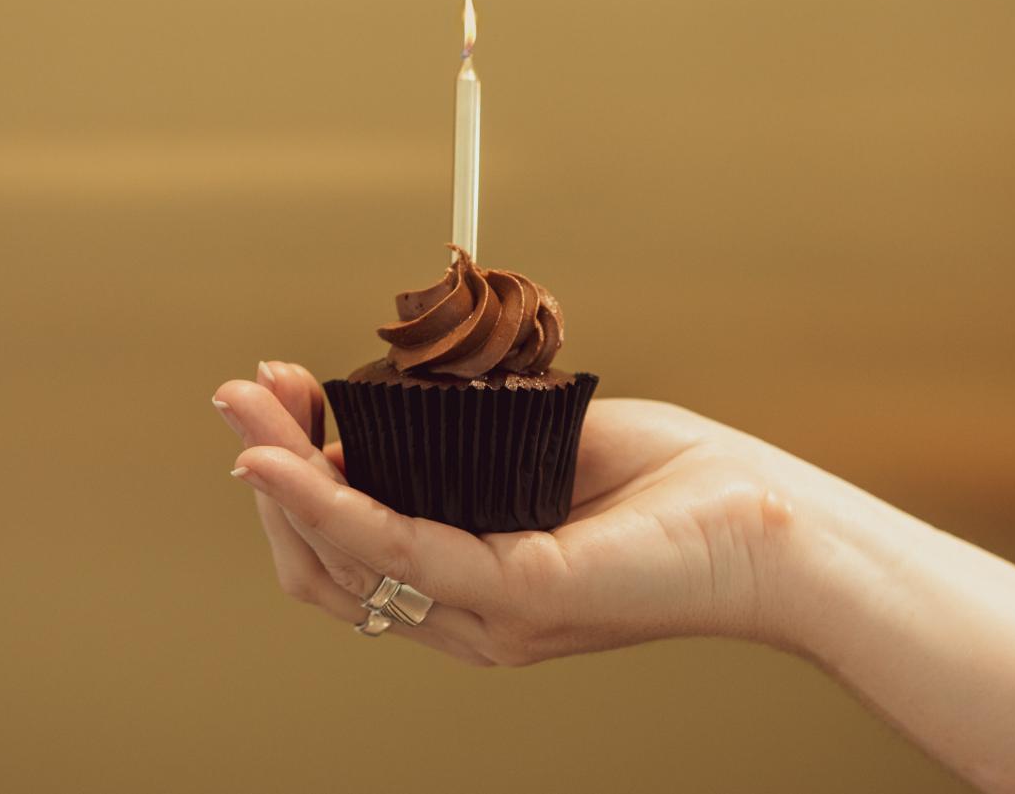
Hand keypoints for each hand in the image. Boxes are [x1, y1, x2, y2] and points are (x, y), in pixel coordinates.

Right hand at [211, 360, 812, 665]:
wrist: (772, 521)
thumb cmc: (675, 485)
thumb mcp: (543, 447)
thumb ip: (464, 440)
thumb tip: (384, 399)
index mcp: (473, 588)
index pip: (349, 552)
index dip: (297, 480)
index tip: (279, 396)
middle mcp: (470, 619)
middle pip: (323, 565)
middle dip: (271, 473)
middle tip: (242, 394)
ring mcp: (491, 618)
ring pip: (341, 559)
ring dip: (281, 476)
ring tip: (244, 406)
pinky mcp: (521, 597)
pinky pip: (396, 548)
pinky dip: (327, 501)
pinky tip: (287, 456)